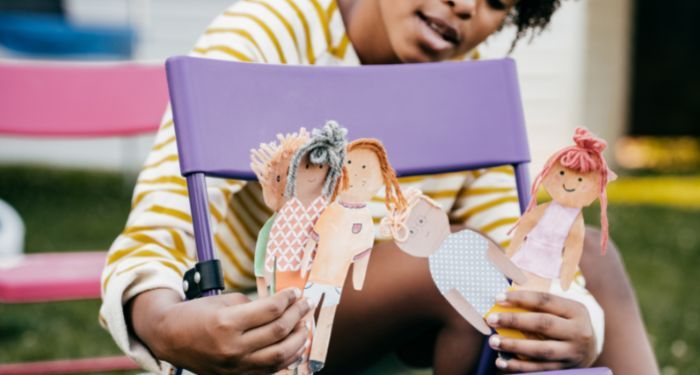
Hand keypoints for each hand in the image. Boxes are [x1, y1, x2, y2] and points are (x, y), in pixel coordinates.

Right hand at [129, 287, 312, 373]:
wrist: (170, 338)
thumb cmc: (196, 315)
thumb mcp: (224, 301)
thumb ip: (254, 305)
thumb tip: (282, 305)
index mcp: (227, 323)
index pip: (270, 310)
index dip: (288, 298)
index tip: (296, 292)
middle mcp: (233, 347)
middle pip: (278, 330)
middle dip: (297, 314)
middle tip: (304, 304)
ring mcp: (236, 366)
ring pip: (280, 354)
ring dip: (299, 339)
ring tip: (304, 325)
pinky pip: (271, 370)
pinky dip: (288, 358)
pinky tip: (295, 346)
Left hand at [485, 290, 596, 372]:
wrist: (588, 350)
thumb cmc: (564, 322)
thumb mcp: (560, 309)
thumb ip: (538, 303)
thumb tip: (503, 299)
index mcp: (576, 311)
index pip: (545, 300)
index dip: (520, 298)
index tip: (498, 298)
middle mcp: (578, 332)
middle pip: (543, 324)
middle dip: (514, 321)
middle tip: (491, 319)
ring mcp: (572, 353)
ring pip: (540, 349)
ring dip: (513, 346)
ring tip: (493, 342)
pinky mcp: (565, 369)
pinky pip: (538, 368)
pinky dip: (518, 366)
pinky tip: (501, 361)